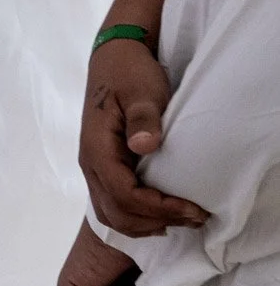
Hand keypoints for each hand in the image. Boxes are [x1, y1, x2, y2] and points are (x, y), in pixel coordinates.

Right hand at [82, 36, 207, 235]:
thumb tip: (144, 146)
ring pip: (111, 215)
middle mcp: (90, 163)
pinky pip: (112, 206)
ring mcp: (94, 168)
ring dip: (146, 225)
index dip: (159, 209)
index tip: (194, 208)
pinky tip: (161, 215)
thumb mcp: (142, 91)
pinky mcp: (103, 168)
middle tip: (196, 217)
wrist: (113, 60)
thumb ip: (143, 118)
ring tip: (182, 220)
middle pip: (116, 213)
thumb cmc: (130, 74)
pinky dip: (136, 218)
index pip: (124, 195)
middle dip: (157, 221)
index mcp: (97, 147)